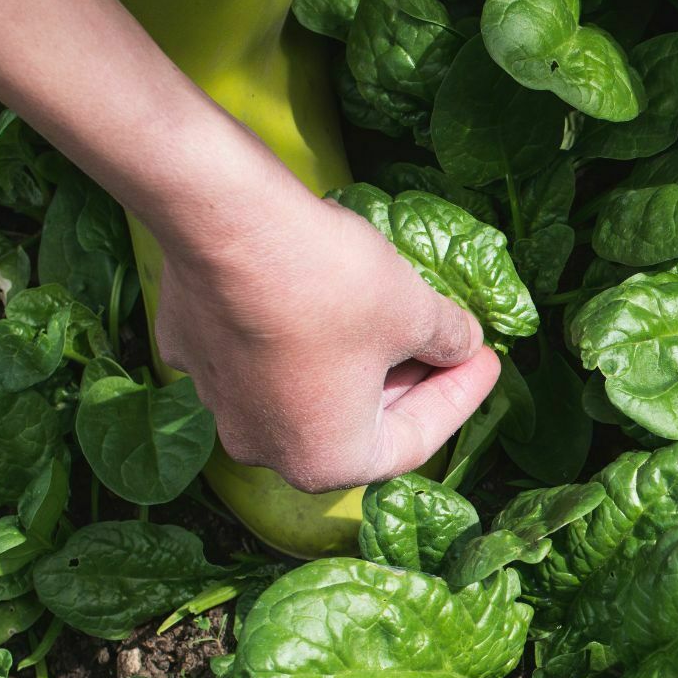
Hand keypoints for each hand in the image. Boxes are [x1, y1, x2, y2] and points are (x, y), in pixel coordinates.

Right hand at [150, 171, 498, 493]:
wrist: (227, 218)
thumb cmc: (330, 284)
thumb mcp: (415, 312)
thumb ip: (449, 340)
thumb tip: (460, 344)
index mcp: (325, 460)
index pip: (415, 440)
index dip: (460, 396)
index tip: (489, 361)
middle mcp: (263, 447)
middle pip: (358, 421)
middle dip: (410, 381)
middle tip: (450, 345)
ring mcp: (218, 401)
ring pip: (307, 388)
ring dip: (355, 360)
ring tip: (398, 321)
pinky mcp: (189, 349)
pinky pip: (259, 352)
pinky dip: (298, 335)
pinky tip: (325, 299)